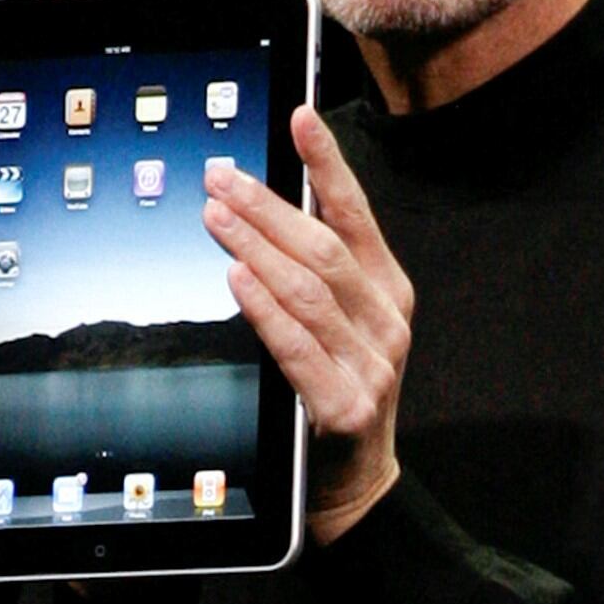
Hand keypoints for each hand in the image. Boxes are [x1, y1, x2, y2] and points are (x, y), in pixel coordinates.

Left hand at [205, 105, 411, 542]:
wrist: (357, 486)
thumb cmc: (338, 391)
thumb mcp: (341, 324)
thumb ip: (316, 272)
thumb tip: (262, 206)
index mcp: (388, 289)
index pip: (356, 214)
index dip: (327, 163)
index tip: (300, 117)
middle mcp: (387, 320)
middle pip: (323, 248)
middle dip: (268, 205)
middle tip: (222, 175)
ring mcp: (372, 364)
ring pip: (308, 289)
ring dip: (256, 247)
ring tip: (215, 216)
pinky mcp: (346, 406)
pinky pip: (297, 347)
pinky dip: (265, 309)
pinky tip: (236, 279)